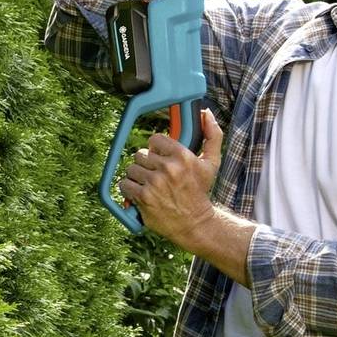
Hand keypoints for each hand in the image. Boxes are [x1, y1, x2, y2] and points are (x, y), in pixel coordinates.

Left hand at [119, 107, 223, 249]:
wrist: (195, 223)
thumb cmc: (200, 191)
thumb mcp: (211, 163)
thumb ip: (212, 135)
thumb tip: (207, 113)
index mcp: (182, 156)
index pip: (154, 140)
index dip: (156, 149)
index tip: (161, 158)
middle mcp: (167, 168)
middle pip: (140, 154)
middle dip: (146, 164)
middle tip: (156, 175)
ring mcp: (154, 183)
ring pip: (131, 169)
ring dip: (137, 177)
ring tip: (149, 185)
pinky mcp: (143, 198)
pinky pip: (124, 184)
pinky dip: (129, 190)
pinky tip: (141, 194)